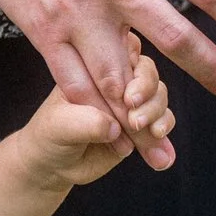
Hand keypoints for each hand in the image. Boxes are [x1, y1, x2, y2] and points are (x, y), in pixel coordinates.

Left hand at [15, 36, 170, 189]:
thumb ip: (85, 122)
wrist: (54, 164)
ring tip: (150, 134)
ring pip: (159, 96)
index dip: (133, 72)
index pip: (123, 52)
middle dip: (148, 94)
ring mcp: (131, 102)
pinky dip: (164, 137)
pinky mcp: (141, 124)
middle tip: (135, 121)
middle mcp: (116, 79)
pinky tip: (161, 156)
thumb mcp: (59, 126)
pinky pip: (163, 121)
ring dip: (158, 114)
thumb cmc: (50, 135)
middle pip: (147, 72)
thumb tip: (115, 128)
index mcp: (94, 66)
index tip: (127, 100)